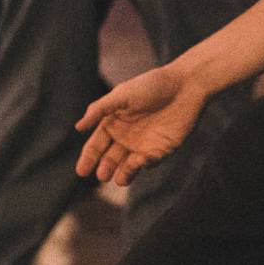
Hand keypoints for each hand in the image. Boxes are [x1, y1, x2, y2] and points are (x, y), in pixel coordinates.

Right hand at [75, 65, 207, 185]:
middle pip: (110, 158)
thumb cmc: (152, 85)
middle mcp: (127, 137)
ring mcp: (144, 144)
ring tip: (118, 179)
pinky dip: (142, 165)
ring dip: (122, 173)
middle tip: (101, 176)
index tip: (81, 171)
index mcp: (114, 123)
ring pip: (128, 165)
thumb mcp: (122, 94)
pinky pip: (149, 162)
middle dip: (105, 168)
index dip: (89, 158)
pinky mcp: (162, 149)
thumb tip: (78, 127)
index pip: (97, 144)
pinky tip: (137, 163)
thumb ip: (100, 109)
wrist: (185, 85)